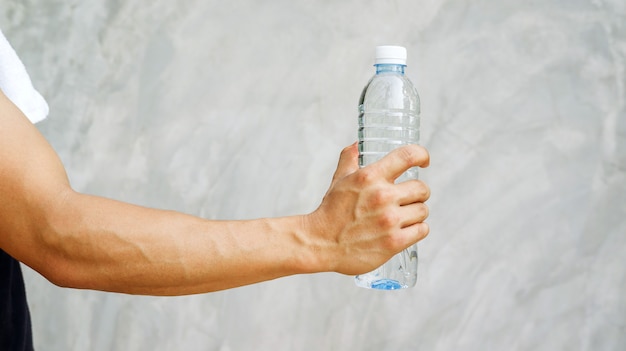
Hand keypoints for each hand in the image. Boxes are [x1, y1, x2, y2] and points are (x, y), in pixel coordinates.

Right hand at [306, 143, 430, 274]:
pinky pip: (422, 230)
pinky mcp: (394, 242)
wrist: (320, 243)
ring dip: (416, 213)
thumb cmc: (331, 211)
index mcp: (370, 177)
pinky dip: (416, 230)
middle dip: (417, 193)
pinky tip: (406, 230)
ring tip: (403, 217)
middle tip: (408, 199)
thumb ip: (349, 159)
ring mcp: (389, 220)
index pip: (408, 156)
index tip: (424, 161)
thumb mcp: (339, 180)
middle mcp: (382, 196)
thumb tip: (356, 145)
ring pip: (423, 210)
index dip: (422, 155)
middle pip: (422, 188)